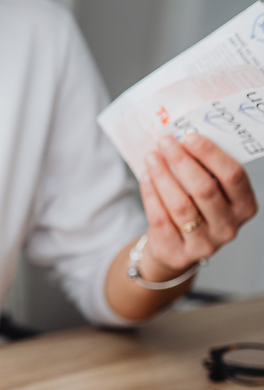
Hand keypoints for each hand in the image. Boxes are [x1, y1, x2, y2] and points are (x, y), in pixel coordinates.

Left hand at [138, 134, 257, 280]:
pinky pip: (161, 219)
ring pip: (180, 205)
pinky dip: (151, 194)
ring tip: (151, 157)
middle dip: (182, 161)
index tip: (189, 136)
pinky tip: (146, 177)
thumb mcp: (209, 192)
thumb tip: (183, 136)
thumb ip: (205, 170)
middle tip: (165, 142)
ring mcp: (205, 244)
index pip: (233, 176)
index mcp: (244, 206)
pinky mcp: (179, 253)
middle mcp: (229, 227)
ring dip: (163, 176)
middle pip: (204, 189)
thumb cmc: (195, 210)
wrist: (176, 249)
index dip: (211, 154)